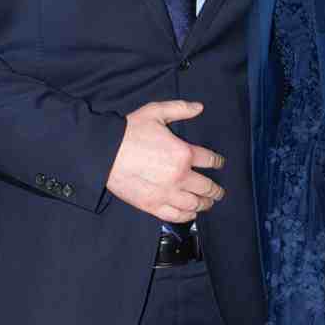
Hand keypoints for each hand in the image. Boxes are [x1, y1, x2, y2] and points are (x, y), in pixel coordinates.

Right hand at [104, 101, 224, 223]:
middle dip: (216, 190)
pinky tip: (190, 214)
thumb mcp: (155, 112)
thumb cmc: (129, 132)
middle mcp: (179, 176)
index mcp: (183, 153)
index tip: (220, 164)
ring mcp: (167, 193)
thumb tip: (199, 107)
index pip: (209, 160)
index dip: (218, 162)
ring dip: (204, 204)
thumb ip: (179, 109)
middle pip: (206, 187)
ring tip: (207, 203)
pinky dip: (187, 216)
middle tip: (219, 192)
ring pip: (194, 204)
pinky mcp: (152, 205)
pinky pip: (176, 216)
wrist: (104, 152)